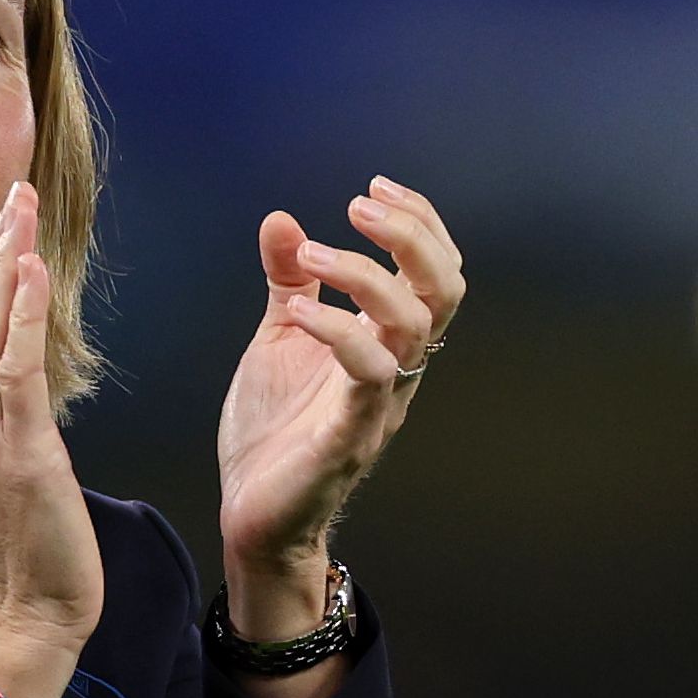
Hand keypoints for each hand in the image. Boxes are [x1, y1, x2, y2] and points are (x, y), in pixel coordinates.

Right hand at [0, 182, 103, 697]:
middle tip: (13, 192)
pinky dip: (19, 314)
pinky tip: (29, 269)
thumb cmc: (25, 549)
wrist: (28, 617)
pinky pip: (13, 369)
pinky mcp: (19, 452)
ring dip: (4, 261)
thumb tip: (9, 378)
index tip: (1, 222)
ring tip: (21, 208)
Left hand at [217, 176, 465, 588]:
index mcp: (387, 341)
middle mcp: (397, 367)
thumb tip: (281, 219)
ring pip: (411, 324)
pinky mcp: (349, 434)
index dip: (419, 222)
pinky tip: (296, 311)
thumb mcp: (280, 338)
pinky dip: (336, 331)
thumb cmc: (276, 428)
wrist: (254, 512)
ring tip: (309, 252)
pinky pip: (366, 375)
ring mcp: (378, 401)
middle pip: (443, 289)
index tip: (375, 186)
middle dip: (410, 236)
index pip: (434, 271)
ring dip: (364, 274)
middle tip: (357, 205)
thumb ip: (289, 281)